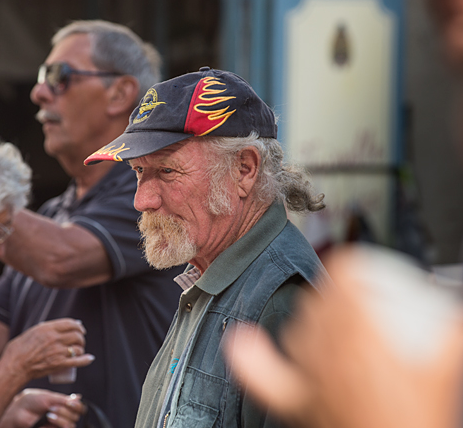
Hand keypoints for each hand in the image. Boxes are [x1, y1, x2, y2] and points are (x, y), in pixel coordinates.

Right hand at [0, 318, 94, 381]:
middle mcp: (55, 339)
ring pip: (78, 348)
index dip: (78, 325)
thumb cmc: (20, 349)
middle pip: (77, 335)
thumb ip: (46, 328)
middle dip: (81, 337)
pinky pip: (77, 361)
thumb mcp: (33, 331)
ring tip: (79, 351)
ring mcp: (58, 352)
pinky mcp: (59, 364)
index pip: (70, 323)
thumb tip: (61, 327)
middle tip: (79, 341)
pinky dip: (86, 359)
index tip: (80, 328)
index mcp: (48, 328)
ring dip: (81, 349)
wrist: (15, 366)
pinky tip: (89, 358)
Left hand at [0, 389, 84, 427]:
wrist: (18, 412)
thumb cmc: (31, 402)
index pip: (79, 407)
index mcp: (63, 405)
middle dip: (66, 410)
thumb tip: (79, 397)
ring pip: (71, 424)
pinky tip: (50, 418)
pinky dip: (60, 423)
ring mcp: (58, 425)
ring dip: (62, 417)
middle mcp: (63, 416)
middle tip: (53, 407)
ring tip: (50, 413)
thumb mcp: (49, 397)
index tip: (69, 402)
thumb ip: (64, 399)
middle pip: (76, 416)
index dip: (77, 405)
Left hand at [224, 246, 462, 427]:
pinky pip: (261, 374)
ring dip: (314, 322)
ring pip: (297, 327)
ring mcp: (307, 374)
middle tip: (363, 307)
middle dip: (340, 296)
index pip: (342, 274)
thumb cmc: (416, 417)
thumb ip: (449, 323)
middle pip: (320, 297)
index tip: (366, 276)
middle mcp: (326, 346)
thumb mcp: (446, 361)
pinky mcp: (293, 402)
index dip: (354, 268)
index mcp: (360, 329)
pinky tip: (240, 340)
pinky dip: (250, 356)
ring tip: (338, 330)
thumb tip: (449, 294)